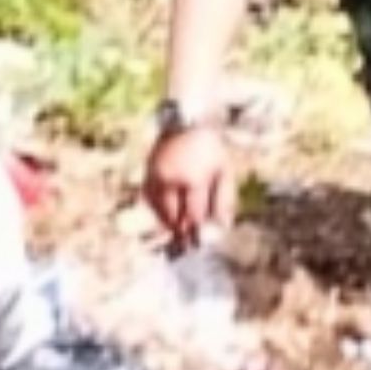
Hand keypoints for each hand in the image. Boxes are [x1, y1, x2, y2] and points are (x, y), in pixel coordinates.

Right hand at [145, 125, 231, 248]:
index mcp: (193, 180)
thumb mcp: (224, 171)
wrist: (186, 122)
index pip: (193, 216)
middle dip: (180, 233)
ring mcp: (156, 178)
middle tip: (186, 247)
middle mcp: (171, 180)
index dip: (195, 232)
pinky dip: (157, 211)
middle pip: (173, 218)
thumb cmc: (210, 149)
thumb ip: (224, 200)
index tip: (198, 245)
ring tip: (178, 232)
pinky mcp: (147, 174)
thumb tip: (223, 227)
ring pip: (159, 212)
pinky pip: (150, 201)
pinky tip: (167, 214)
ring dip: (168, 224)